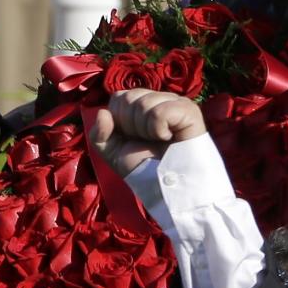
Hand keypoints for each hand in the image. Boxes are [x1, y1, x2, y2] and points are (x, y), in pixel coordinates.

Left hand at [89, 89, 206, 177]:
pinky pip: (160, 112)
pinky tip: (168, 139)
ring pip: (144, 103)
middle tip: (147, 142)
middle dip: (131, 126)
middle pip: (129, 98)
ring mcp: (175, 102)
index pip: (119, 97)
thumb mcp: (113, 152)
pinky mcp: (188, 111)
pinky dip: (158, 130)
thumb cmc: (143, 169)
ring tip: (159, 142)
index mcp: (141, 104)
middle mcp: (159, 99)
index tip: (132, 139)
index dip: (119, 122)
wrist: (168, 190)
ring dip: (145, 130)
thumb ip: (99, 133)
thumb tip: (103, 112)